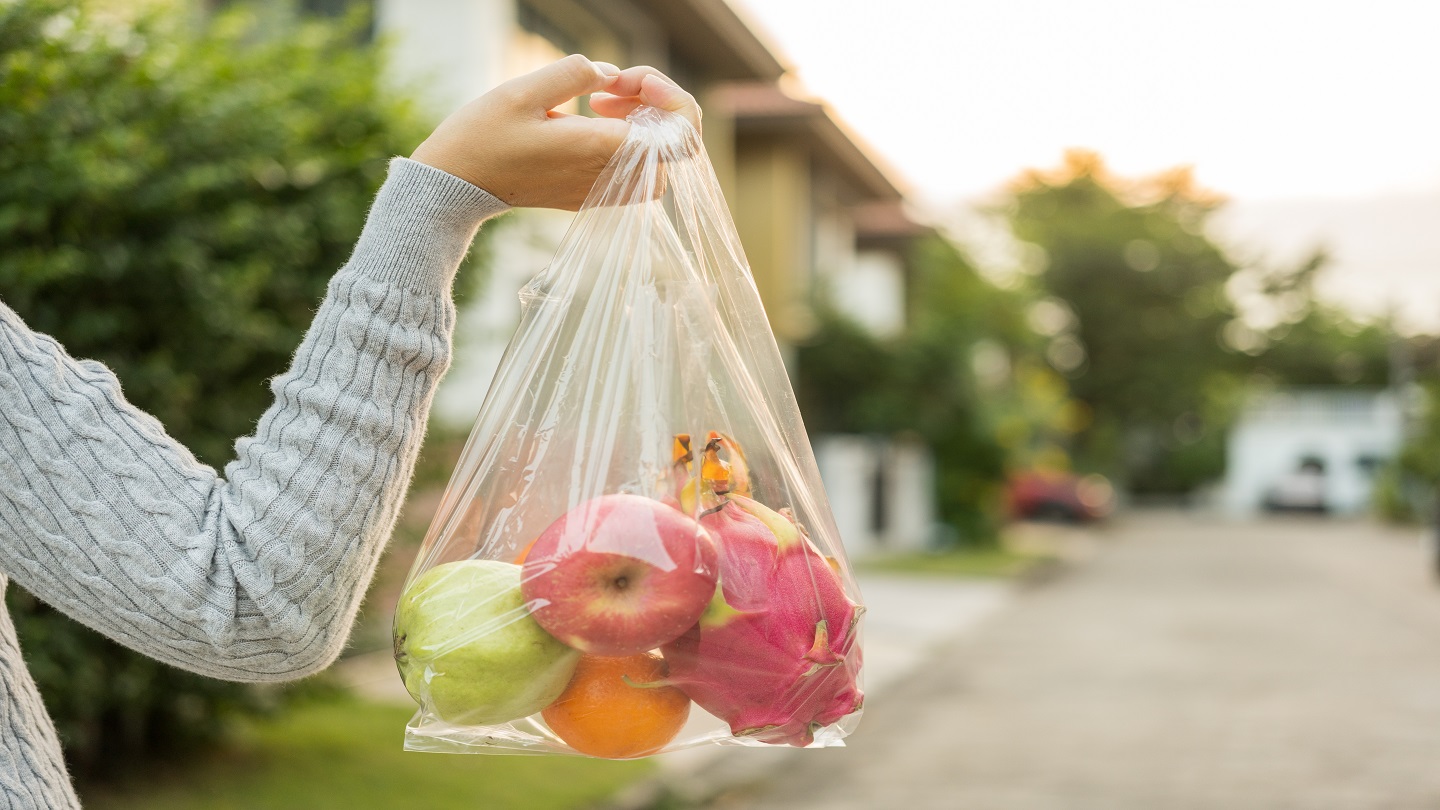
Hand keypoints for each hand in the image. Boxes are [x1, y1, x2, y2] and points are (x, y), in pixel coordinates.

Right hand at [410, 56, 701, 210]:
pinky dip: (623, 143)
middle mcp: (609, 175)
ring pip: (656, 163)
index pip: (681, 137)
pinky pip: (631, 173)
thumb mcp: (524, 90)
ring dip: (640, 125)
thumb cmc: (483, 136)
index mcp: (603, 149)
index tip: (634, 79)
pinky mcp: (588, 195)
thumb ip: (576, 74)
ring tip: (599, 100)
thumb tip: (611, 75)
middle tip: (613, 86)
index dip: (673, 100)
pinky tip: (589, 118)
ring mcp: (600, 190)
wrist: (456, 185)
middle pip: (674, 148)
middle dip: (655, 108)